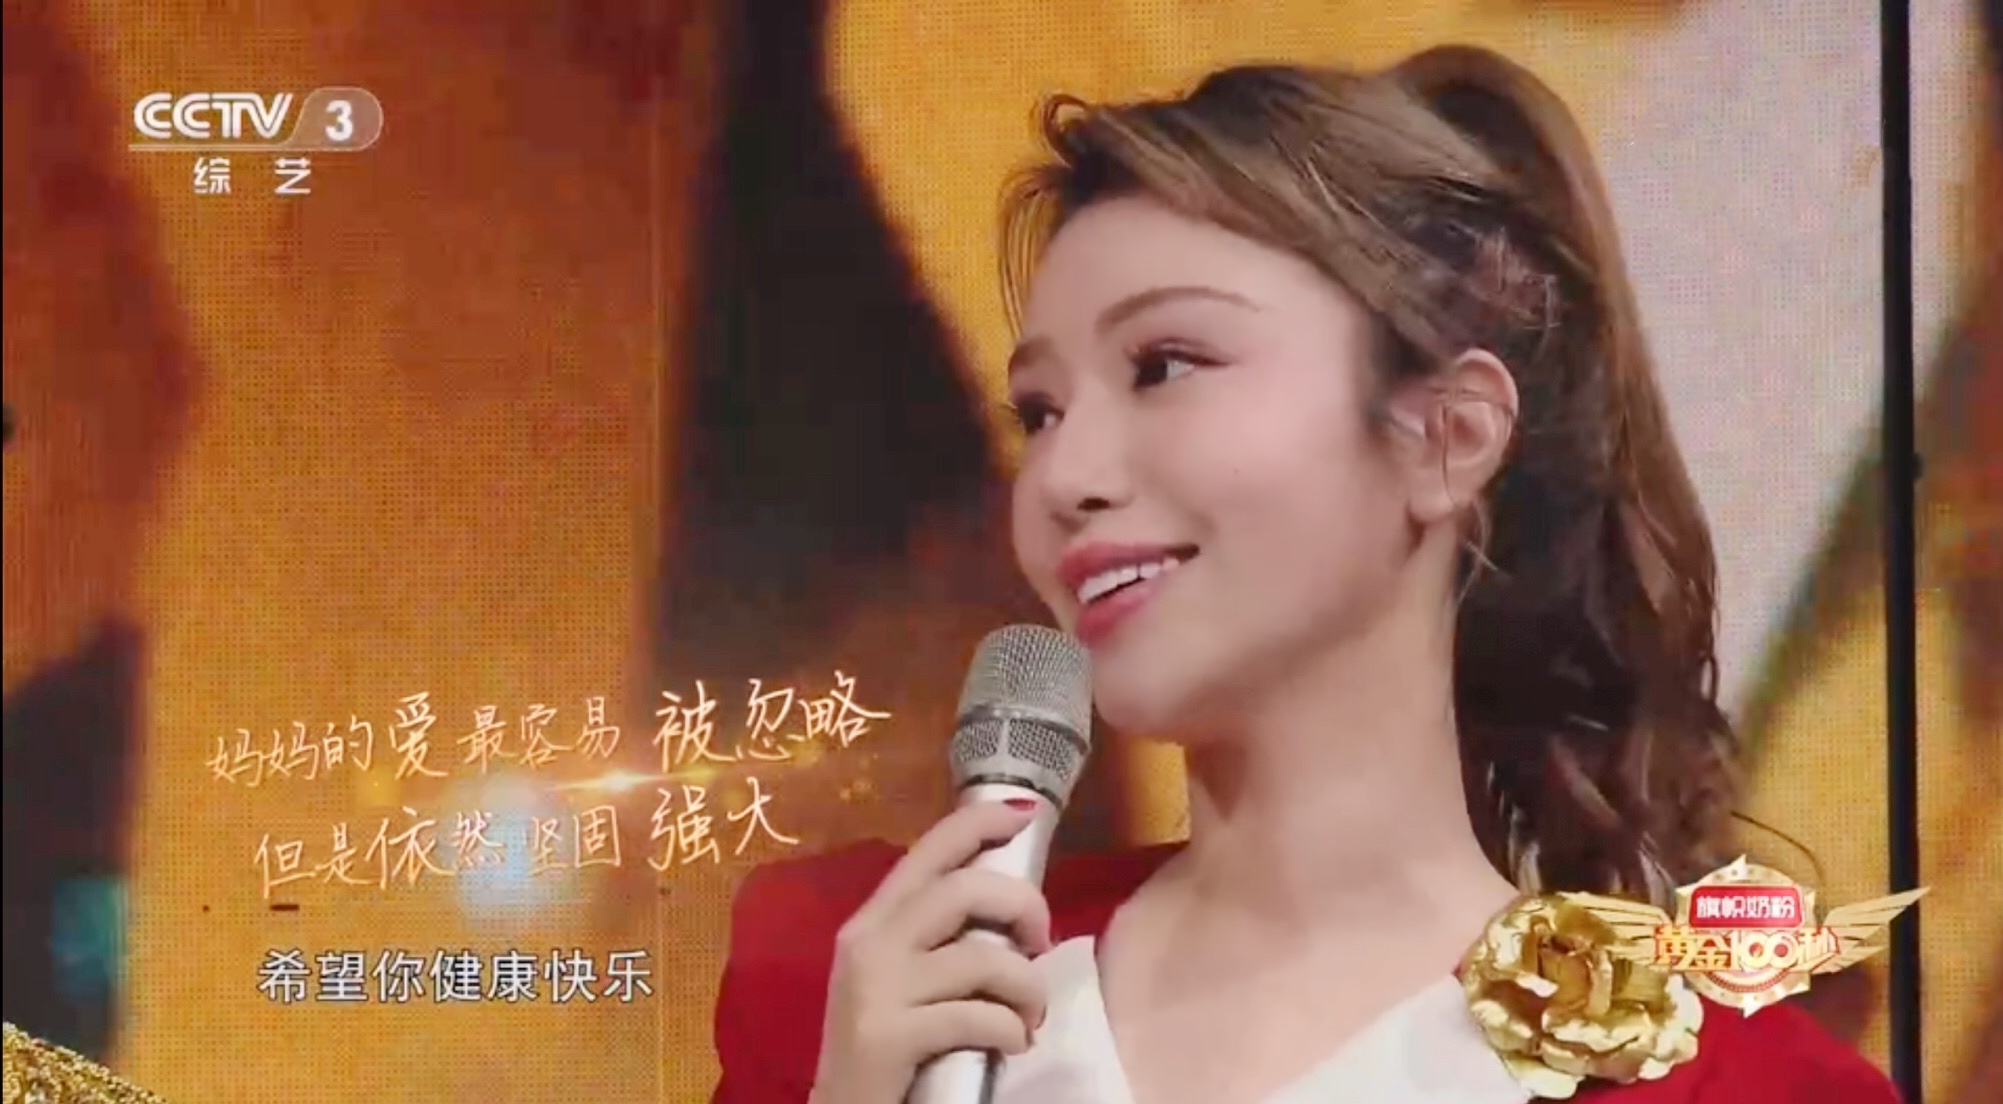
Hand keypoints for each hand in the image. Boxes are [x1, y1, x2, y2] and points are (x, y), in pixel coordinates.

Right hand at [810, 801, 1053, 1103]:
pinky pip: (976, 1017)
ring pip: (981, 957)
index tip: (1023, 813)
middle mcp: (869, 942)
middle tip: (1041, 943)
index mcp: (873, 920)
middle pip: (963, 889)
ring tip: (1031, 1014)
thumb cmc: (884, 1045)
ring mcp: (875, 989)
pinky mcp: (887, 1037)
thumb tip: (1008, 903)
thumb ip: (936, 937)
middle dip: (1022, 907)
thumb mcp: (898, 977)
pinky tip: (1011, 1045)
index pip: (929, 848)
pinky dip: (1010, 1031)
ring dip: (1026, 987)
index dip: (980, 821)